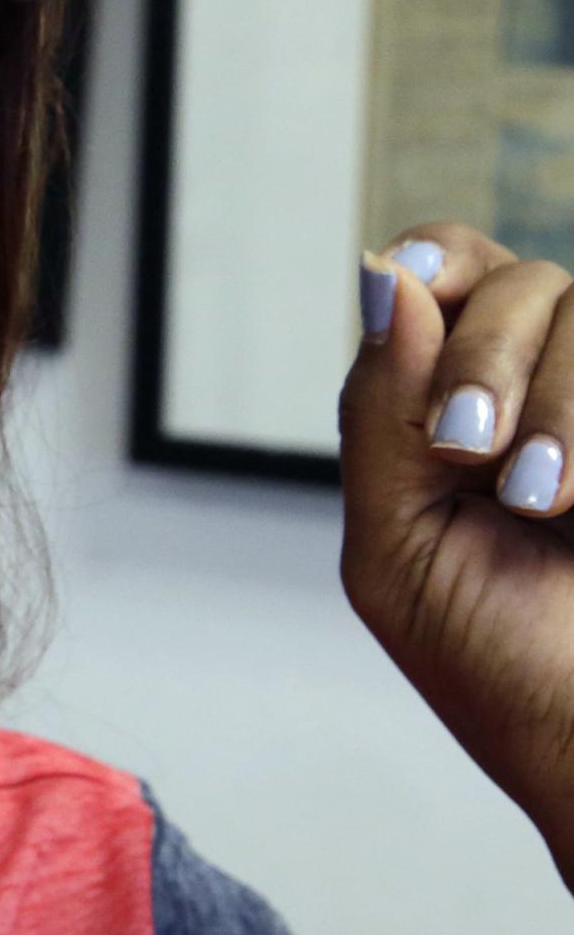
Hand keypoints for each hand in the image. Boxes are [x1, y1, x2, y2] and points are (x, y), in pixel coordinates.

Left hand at [342, 225, 573, 891]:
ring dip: (562, 407)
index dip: (439, 263)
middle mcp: (557, 389)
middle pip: (524, 280)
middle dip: (489, 359)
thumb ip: (380, 412)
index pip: (450, 269)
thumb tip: (383, 274)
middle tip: (473, 451)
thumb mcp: (399, 548)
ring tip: (549, 504)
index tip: (420, 288)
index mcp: (466, 405)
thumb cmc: (504, 672)